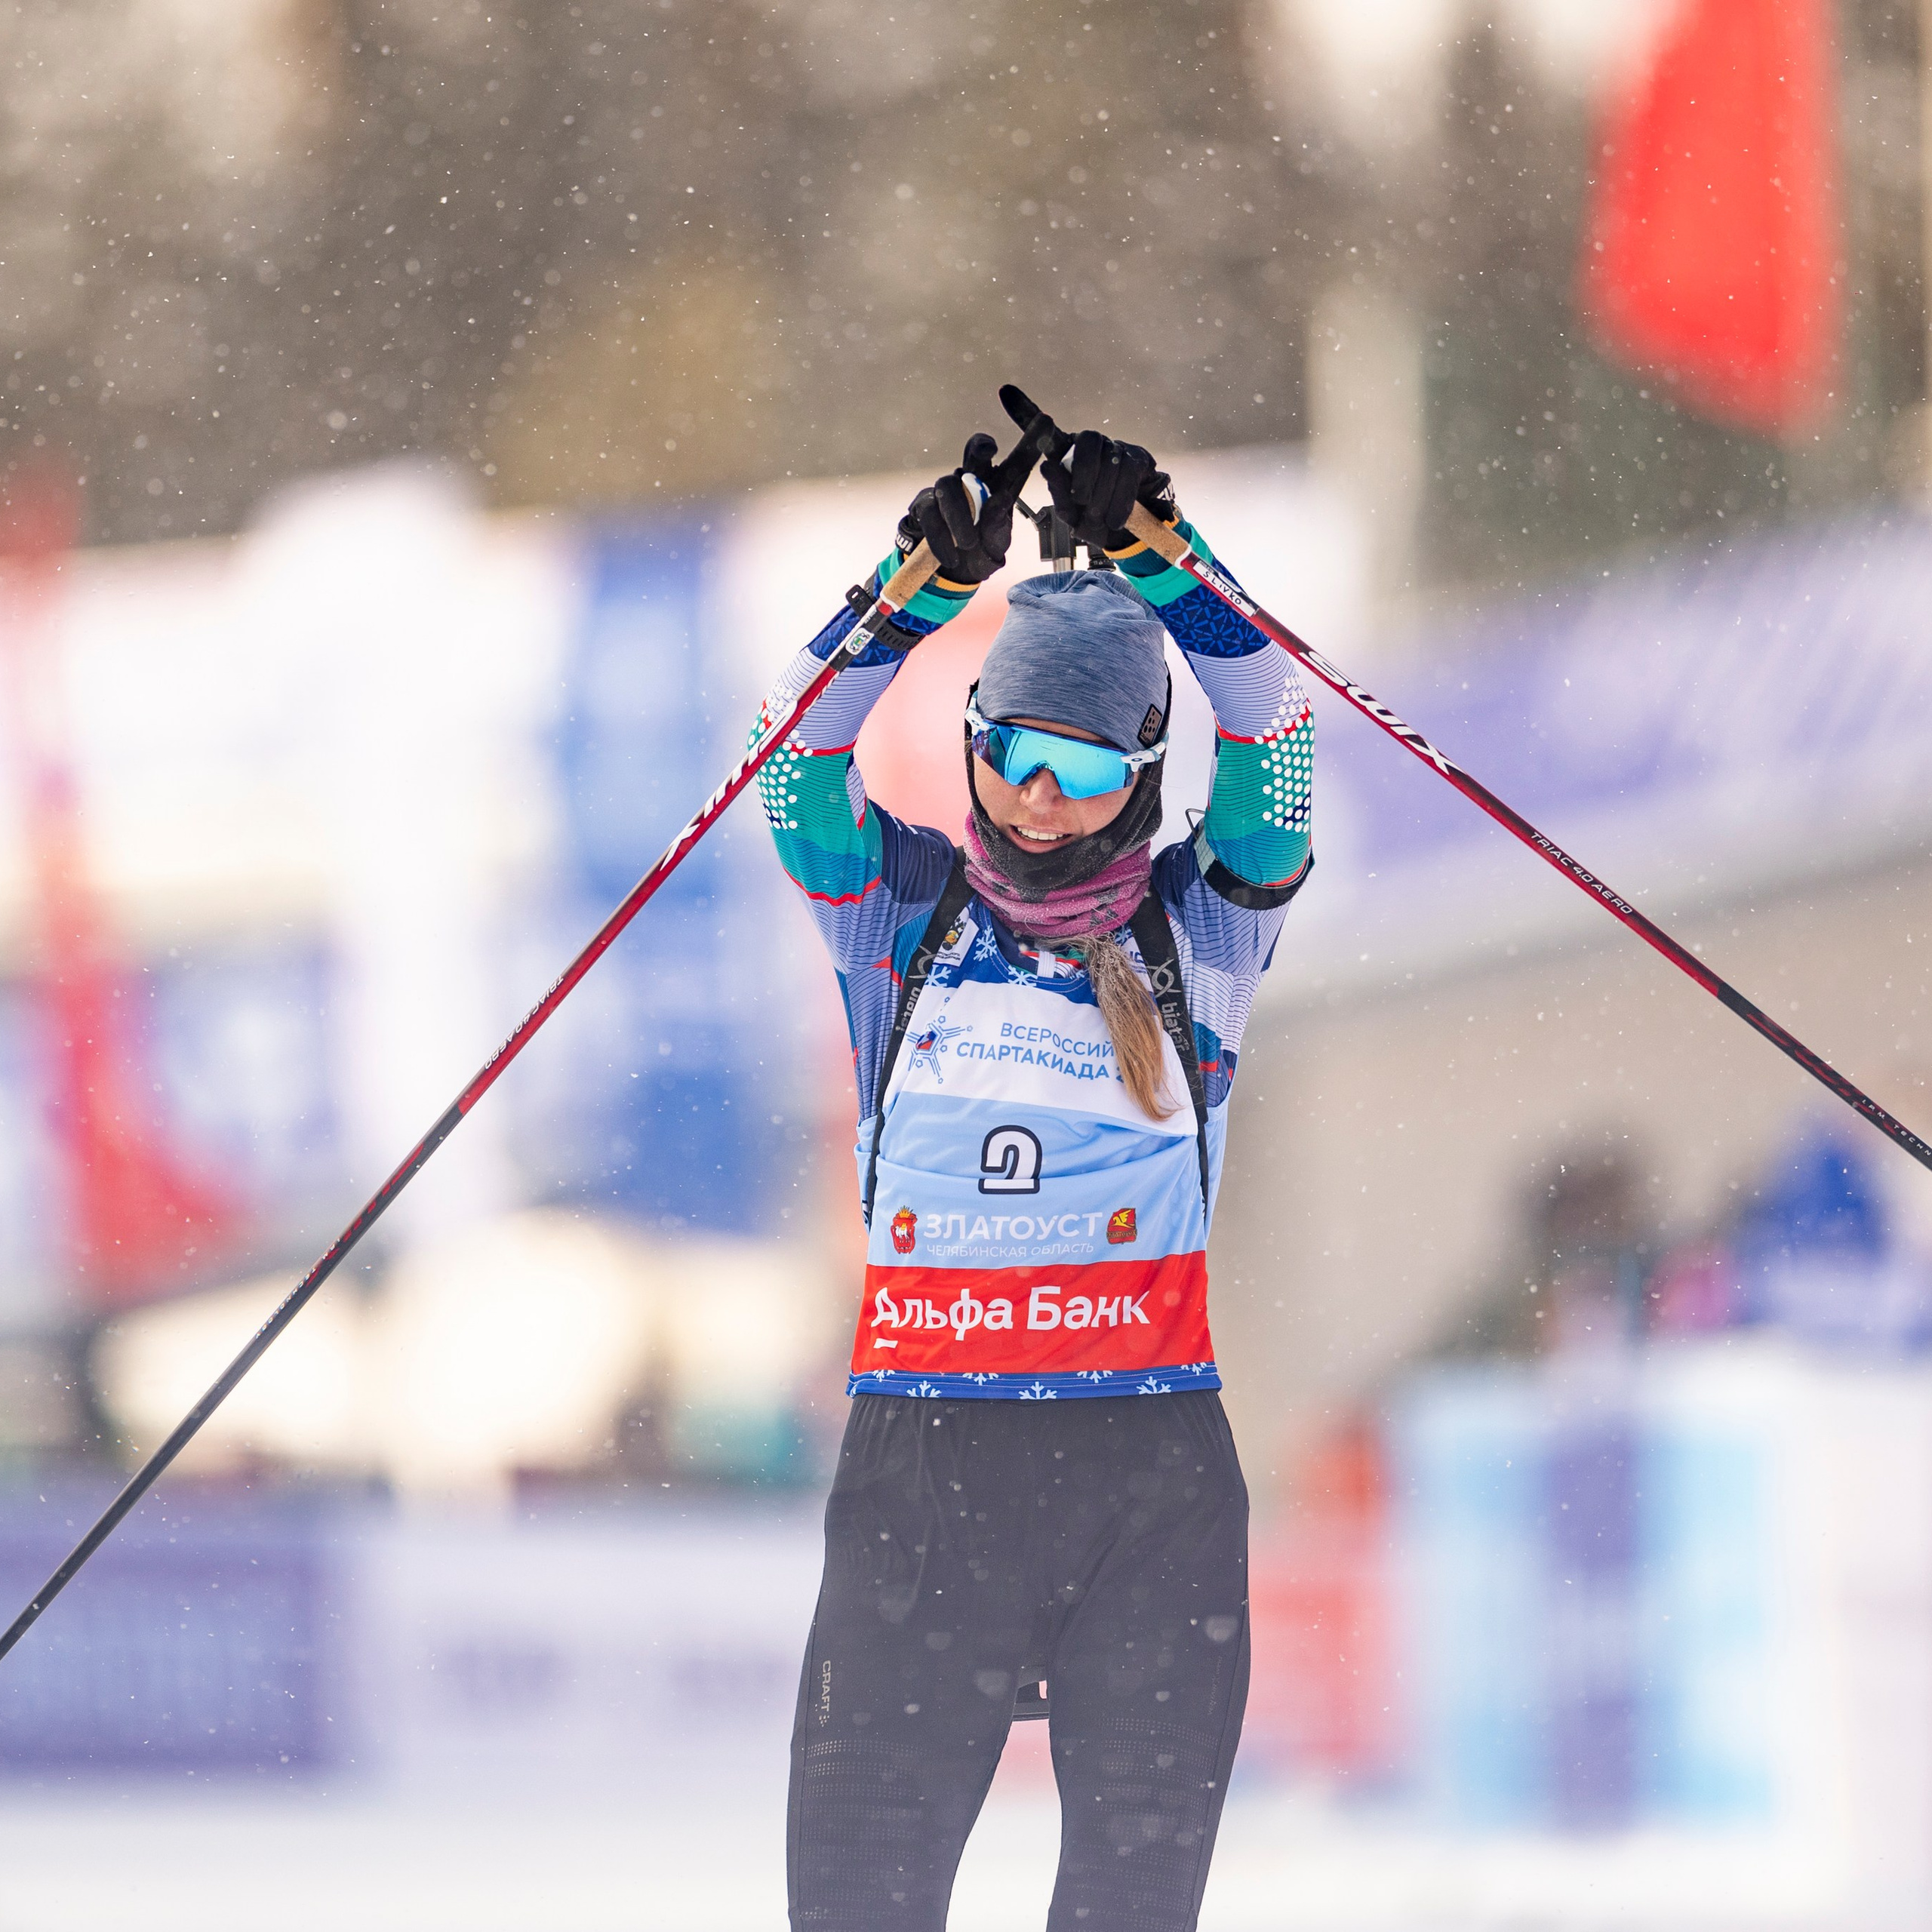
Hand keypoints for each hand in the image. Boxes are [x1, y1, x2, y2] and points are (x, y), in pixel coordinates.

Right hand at [896, 433, 1018, 584]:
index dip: (1031, 440)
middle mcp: (973, 480)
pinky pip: (930, 513)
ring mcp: (946, 490)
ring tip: (968, 543)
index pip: (1018, 461)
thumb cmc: (982, 549)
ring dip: (959, 515)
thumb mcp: (997, 542)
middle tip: (989, 449)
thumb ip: (998, 525)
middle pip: (976, 452)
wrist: (954, 572)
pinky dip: (941, 537)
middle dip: (981, 446)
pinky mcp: (924, 505)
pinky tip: (950, 556)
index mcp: (999, 487)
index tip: (1046, 420)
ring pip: (949, 485)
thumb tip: (998, 500)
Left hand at [1041, 429, 1178, 551]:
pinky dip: (1121, 501)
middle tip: (1081, 501)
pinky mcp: (1139, 458)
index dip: (1046, 424)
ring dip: (1102, 495)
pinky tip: (1115, 520)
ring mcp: (1117, 448)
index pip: (1057, 433)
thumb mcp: (1072, 513)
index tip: (1043, 423)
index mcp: (1068, 453)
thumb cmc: (1093, 518)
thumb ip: (1059, 493)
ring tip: (1097, 520)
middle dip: (1084, 472)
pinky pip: (1130, 473)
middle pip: (1089, 440)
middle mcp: (1093, 445)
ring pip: (1111, 460)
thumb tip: (1046, 467)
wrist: (1127, 533)